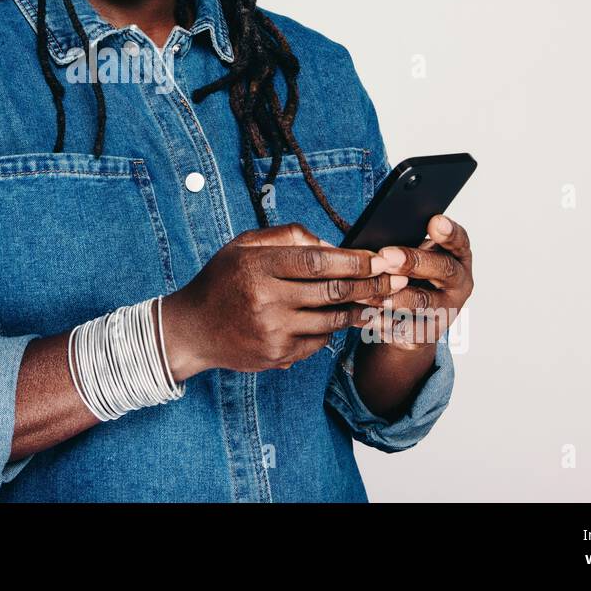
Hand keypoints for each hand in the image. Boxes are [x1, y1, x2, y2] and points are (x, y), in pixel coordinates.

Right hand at [160, 222, 409, 377]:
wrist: (192, 329)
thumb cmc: (221, 280)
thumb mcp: (244, 245)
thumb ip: (286, 236)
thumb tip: (330, 243)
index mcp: (258, 266)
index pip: (317, 261)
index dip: (354, 260)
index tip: (380, 258)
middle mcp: (266, 300)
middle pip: (333, 292)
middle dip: (371, 284)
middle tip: (397, 278)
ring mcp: (272, 331)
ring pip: (332, 320)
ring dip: (361, 310)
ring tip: (382, 300)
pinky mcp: (276, 354)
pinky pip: (318, 342)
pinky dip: (333, 329)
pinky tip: (343, 318)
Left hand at [364, 214, 472, 351]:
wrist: (411, 321)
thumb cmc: (410, 277)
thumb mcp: (411, 256)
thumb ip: (401, 244)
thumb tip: (367, 235)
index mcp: (457, 257)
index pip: (459, 241)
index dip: (449, 232)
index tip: (435, 221)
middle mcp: (458, 282)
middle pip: (442, 269)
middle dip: (413, 261)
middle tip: (386, 256)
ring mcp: (447, 309)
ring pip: (422, 301)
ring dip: (393, 295)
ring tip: (368, 290)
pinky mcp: (429, 332)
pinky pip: (405, 327)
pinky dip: (381, 319)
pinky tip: (362, 312)